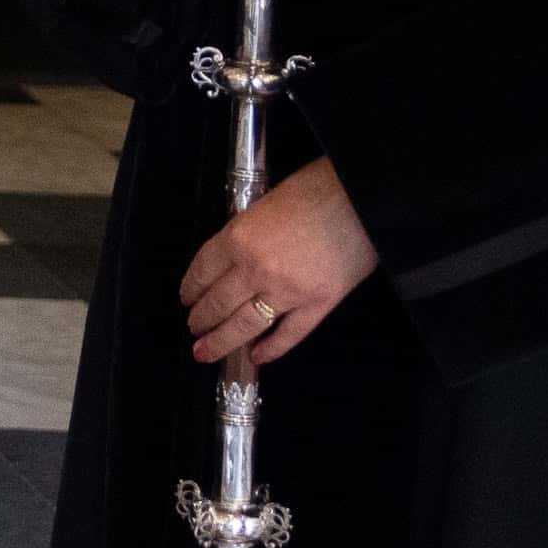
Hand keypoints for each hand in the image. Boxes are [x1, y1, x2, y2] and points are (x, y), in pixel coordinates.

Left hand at [183, 162, 372, 366]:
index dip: (190, 289)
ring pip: (244, 325)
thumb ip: (245, 233)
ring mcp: (287, 290)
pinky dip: (272, 349)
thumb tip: (233, 255)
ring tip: (208, 351)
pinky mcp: (318, 303)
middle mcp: (256, 268)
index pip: (202, 271)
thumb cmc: (317, 191)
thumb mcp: (263, 204)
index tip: (186, 299)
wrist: (362, 198)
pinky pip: (289, 334)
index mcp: (238, 238)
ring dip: (222, 342)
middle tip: (194, 329)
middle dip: (201, 320)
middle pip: (218, 303)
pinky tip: (258, 357)